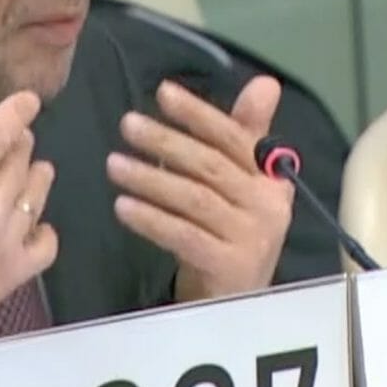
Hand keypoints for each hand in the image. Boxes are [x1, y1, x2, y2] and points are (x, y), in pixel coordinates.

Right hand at [0, 79, 58, 371]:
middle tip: (13, 141)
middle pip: (22, 160)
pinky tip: (32, 224)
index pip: (0, 132)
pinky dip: (44, 230)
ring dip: (35, 178)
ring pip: (39, 195)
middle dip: (21, 144)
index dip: (19, 110)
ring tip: (29, 172)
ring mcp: (7, 242)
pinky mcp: (15, 274)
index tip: (30, 100)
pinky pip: (48, 244)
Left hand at [107, 76, 293, 301]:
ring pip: (194, 198)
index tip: (163, 92)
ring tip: (114, 164)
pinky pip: (183, 235)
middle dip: (166, 141)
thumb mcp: (238, 185)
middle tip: (128, 124)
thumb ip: (245, 134)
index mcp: (272, 178)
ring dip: (151, 178)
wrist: (237, 303)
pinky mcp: (230, 266)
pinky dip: (151, 219)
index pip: (234, 138)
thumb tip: (265, 83)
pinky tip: (123, 206)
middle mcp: (268, 205)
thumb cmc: (231, 234)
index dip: (199, 113)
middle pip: (211, 165)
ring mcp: (252, 237)